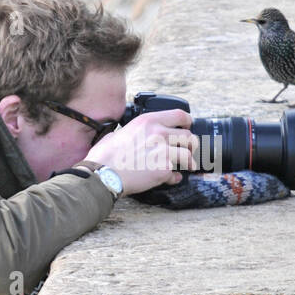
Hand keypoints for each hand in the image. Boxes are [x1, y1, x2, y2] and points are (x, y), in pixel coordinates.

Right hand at [83, 109, 199, 194]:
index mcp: (148, 121)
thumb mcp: (117, 134)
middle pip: (188, 135)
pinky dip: (175, 178)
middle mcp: (158, 133)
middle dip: (190, 144)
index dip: (187, 121)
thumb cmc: (105, 156)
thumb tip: (126, 136)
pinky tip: (171, 179)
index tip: (187, 127)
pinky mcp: (164, 169)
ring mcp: (163, 151)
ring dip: (189, 161)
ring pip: (188, 155)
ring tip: (188, 166)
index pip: (179, 115)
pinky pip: (176, 174)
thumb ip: (129, 132)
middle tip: (188, 149)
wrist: (104, 174)